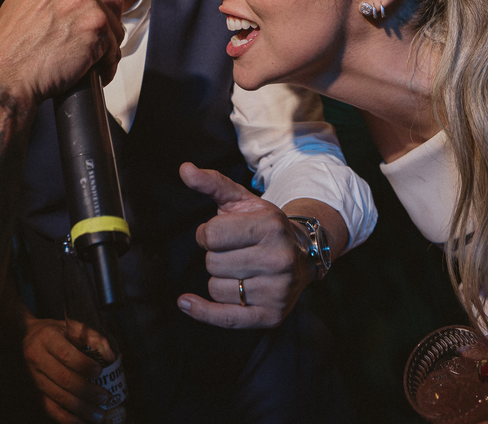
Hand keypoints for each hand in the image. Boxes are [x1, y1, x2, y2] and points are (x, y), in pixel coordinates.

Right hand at [0, 0, 123, 107]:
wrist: (5, 73)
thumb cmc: (8, 46)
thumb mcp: (22, 1)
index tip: (102, 10)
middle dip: (110, 21)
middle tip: (100, 40)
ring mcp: (87, 1)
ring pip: (117, 24)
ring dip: (109, 45)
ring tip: (95, 61)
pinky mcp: (96, 26)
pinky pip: (115, 48)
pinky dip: (107, 65)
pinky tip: (94, 73)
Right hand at [22, 316, 113, 423]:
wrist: (29, 337)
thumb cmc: (58, 332)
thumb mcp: (74, 326)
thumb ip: (94, 338)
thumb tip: (112, 357)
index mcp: (47, 337)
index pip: (65, 354)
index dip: (83, 365)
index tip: (100, 371)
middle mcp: (37, 357)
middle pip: (62, 378)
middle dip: (86, 391)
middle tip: (105, 398)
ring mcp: (34, 377)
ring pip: (57, 396)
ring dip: (80, 408)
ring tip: (99, 415)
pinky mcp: (35, 391)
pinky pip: (49, 408)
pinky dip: (66, 418)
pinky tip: (81, 422)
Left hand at [175, 162, 312, 327]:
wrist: (303, 254)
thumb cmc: (264, 226)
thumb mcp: (242, 201)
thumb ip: (212, 183)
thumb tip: (184, 169)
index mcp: (270, 227)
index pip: (210, 236)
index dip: (208, 234)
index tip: (221, 233)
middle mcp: (278, 259)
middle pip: (212, 263)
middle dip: (215, 256)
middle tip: (236, 251)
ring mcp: (277, 290)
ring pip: (216, 288)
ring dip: (219, 279)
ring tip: (242, 269)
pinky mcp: (271, 315)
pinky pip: (226, 318)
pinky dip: (203, 312)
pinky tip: (186, 303)